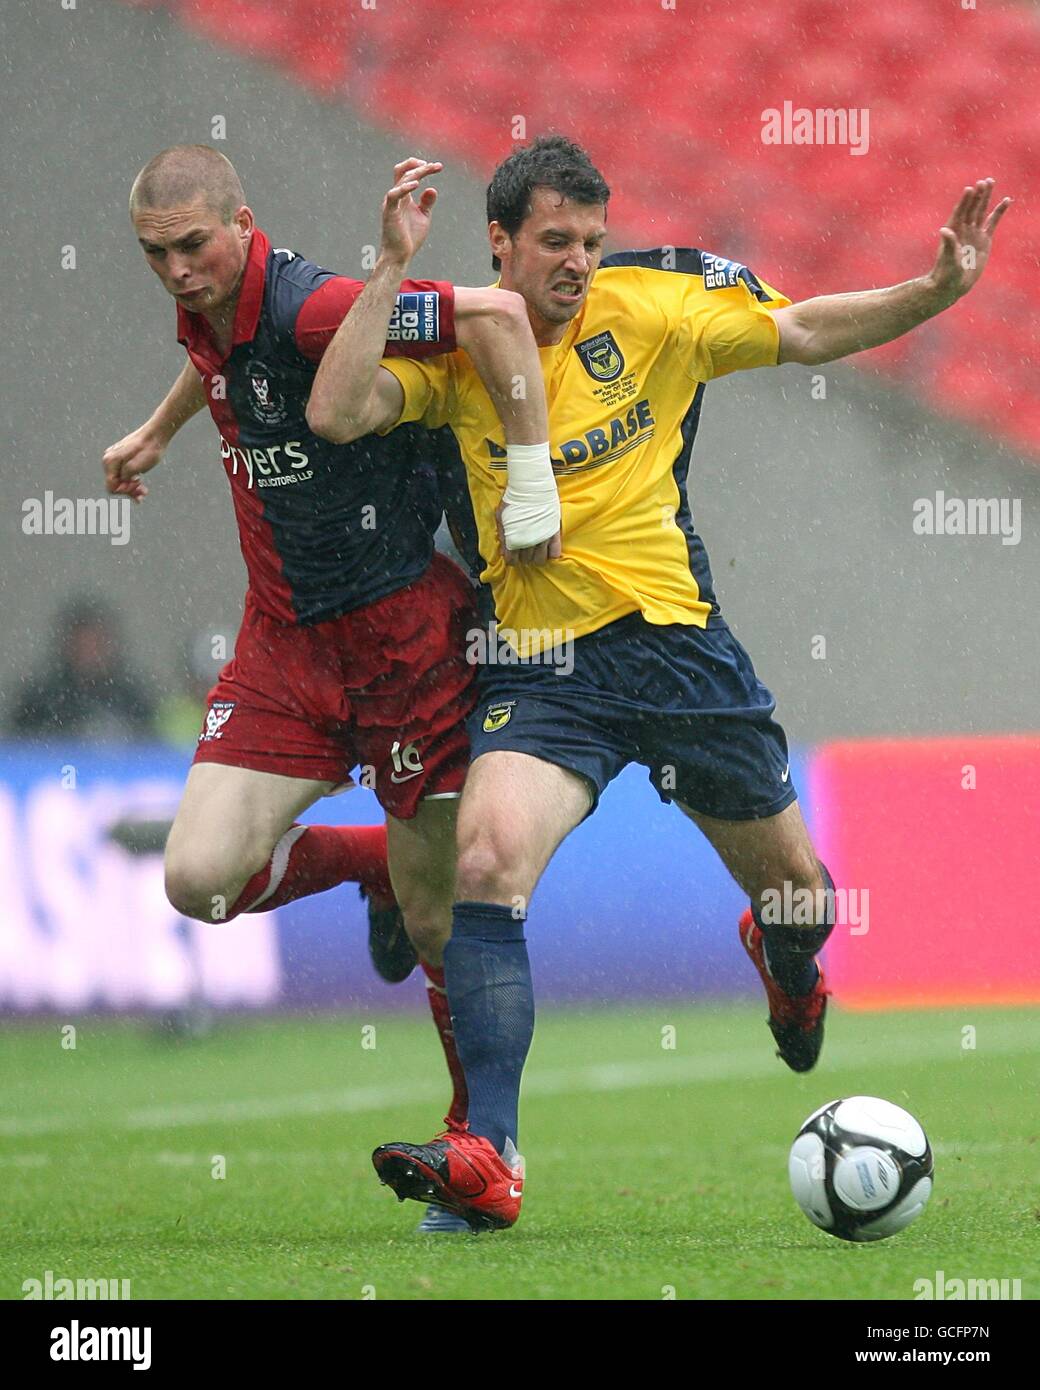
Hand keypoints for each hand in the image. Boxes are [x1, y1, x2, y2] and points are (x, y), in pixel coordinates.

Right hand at [102, 422, 166, 502]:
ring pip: (121, 479)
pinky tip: (141, 486)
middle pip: (115, 484)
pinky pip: (124, 473)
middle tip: (144, 492)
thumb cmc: (148, 450)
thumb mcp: (136, 467)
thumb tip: (120, 483)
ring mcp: (115, 458)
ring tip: (144, 491)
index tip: (137, 486)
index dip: (124, 491)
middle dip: (129, 490)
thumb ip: (125, 477)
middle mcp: (109, 459)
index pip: (111, 486)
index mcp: (110, 461)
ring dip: (132, 487)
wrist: (156, 434)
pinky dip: (132, 481)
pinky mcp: (122, 457)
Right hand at [380, 156, 441, 264]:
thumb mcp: (423, 217)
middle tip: (436, 166)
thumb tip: (432, 188)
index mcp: (403, 196)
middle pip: (403, 171)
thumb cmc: (409, 238)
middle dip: (419, 165)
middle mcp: (396, 196)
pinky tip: (417, 184)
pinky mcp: (390, 212)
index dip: (422, 167)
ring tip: (428, 170)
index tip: (438, 167)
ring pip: (400, 179)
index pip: (409, 174)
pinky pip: (394, 194)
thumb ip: (427, 202)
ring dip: (416, 173)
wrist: (400, 256)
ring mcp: (391, 203)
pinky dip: (405, 187)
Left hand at [495, 502, 562, 565]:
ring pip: (539, 560)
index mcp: (513, 540)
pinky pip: (555, 553)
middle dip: (522, 556)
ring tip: (534, 549)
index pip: (512, 561)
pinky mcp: (554, 533)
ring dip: (535, 557)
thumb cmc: (513, 500)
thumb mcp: (500, 517)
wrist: (531, 487)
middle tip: (523, 548)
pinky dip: (551, 554)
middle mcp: (528, 542)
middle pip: (525, 561)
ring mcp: (542, 538)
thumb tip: (504, 550)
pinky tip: (546, 549)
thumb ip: (502, 535)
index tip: (512, 554)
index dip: (511, 559)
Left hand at [927, 178, 1011, 302]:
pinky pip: (993, 222)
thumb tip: (944, 230)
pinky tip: (1006, 200)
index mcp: (953, 231)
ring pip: (982, 211)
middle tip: (984, 181)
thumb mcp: (948, 258)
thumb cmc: (946, 273)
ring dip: (986, 197)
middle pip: (972, 208)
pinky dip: (999, 211)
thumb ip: (949, 244)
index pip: (960, 212)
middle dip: (978, 195)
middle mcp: (964, 229)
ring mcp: (975, 233)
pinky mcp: (984, 240)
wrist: (953, 285)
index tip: (970, 189)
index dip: (965, 201)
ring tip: (990, 182)